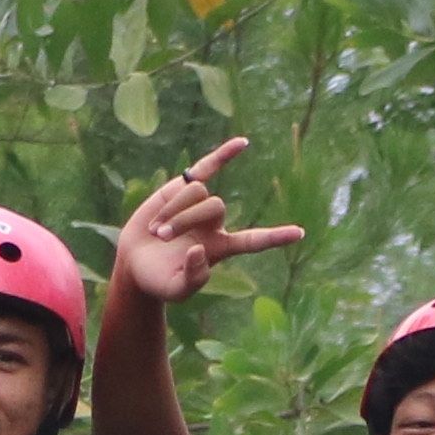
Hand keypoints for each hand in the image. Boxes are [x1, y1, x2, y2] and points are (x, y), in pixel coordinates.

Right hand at [108, 140, 309, 309]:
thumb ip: (192, 279)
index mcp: (221, 248)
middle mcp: (215, 224)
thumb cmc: (158, 281)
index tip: (300, 234)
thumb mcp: (175, 290)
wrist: (134, 262)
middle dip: (186, 220)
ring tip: (158, 231)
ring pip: (198, 192)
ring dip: (176, 209)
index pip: (253, 240)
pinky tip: (244, 144)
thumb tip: (200, 250)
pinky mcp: (182, 189)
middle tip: (163, 238)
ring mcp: (200, 205)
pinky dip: (224, 155)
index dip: (274, 237)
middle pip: (215, 206)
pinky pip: (207, 168)